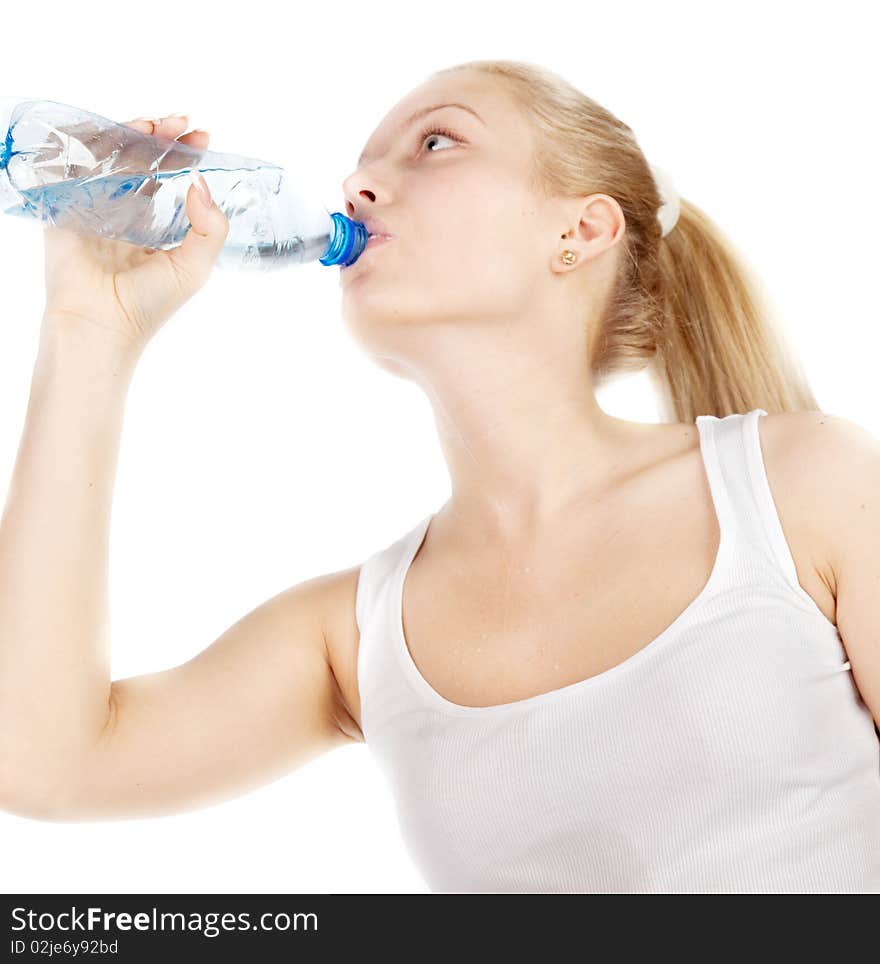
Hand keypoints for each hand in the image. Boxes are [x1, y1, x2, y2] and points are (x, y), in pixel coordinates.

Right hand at [39, 113, 229, 358]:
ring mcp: (95, 207)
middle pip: (142, 160)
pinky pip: (76, 166)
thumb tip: (201, 183)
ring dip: (132, 135)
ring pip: (111, 157)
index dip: (186, 155)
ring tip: (154, 124)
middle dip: (162, 137)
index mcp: (155, 226)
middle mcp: (125, 213)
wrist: (100, 325)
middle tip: (181, 122)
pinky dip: (92, 145)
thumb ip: (209, 229)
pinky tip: (115, 134)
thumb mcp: (195, 268)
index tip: (204, 137)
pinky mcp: (66, 206)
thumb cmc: (149, 305)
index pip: (170, 179)